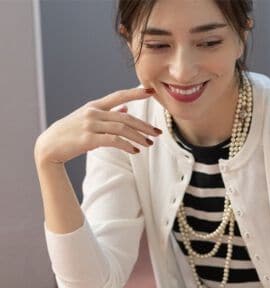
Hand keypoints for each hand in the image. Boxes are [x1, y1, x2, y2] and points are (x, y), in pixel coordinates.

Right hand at [34, 87, 162, 165]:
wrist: (49, 145)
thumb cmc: (71, 133)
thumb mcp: (88, 119)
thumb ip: (108, 113)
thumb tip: (125, 109)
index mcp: (95, 106)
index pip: (119, 95)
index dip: (136, 93)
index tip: (151, 91)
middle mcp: (94, 112)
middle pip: (126, 116)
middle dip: (144, 125)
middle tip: (158, 133)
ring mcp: (90, 125)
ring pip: (122, 128)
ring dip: (138, 137)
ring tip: (149, 144)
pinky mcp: (88, 139)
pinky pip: (113, 140)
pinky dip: (126, 145)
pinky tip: (134, 151)